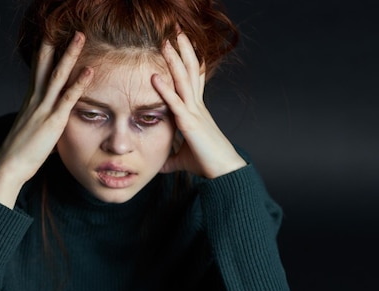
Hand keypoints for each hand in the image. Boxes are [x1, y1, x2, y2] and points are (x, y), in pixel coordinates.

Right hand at [0, 32, 93, 207]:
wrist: (9, 165)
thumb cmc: (20, 152)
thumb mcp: (32, 131)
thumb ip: (44, 122)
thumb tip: (53, 125)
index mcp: (30, 101)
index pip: (37, 70)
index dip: (44, 52)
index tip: (50, 35)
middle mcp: (35, 100)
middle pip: (45, 65)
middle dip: (55, 44)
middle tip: (64, 27)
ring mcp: (43, 109)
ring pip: (57, 75)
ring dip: (69, 55)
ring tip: (79, 37)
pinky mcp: (52, 121)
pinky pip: (67, 98)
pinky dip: (79, 83)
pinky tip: (89, 70)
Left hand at [152, 32, 245, 178]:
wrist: (223, 172)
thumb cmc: (206, 163)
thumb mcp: (182, 159)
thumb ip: (170, 159)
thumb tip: (158, 166)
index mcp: (196, 111)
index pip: (192, 80)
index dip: (187, 61)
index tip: (182, 44)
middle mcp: (197, 107)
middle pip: (190, 72)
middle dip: (182, 50)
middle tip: (176, 31)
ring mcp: (194, 113)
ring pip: (184, 81)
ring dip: (175, 60)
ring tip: (167, 41)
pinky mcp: (190, 124)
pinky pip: (175, 103)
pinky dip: (164, 90)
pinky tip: (155, 77)